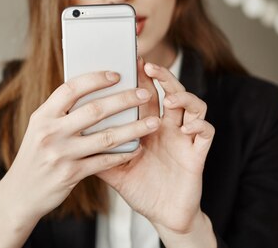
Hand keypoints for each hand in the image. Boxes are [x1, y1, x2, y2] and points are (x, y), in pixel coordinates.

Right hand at [0, 70, 160, 246]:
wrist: (20, 194)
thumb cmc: (37, 155)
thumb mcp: (41, 128)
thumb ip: (62, 112)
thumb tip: (96, 89)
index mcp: (42, 115)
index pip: (70, 89)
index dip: (95, 79)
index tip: (117, 74)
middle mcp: (50, 132)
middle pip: (93, 111)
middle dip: (123, 100)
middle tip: (144, 95)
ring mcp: (60, 154)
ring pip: (105, 137)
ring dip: (133, 128)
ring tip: (153, 122)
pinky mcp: (70, 175)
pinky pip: (104, 161)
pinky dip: (123, 154)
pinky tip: (138, 148)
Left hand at [96, 58, 214, 234]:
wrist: (163, 216)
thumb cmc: (141, 189)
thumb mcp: (115, 169)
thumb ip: (98, 152)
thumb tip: (71, 137)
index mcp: (149, 126)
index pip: (147, 94)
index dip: (142, 77)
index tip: (129, 61)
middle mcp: (169, 127)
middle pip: (171, 91)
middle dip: (162, 76)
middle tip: (148, 67)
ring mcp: (184, 138)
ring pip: (193, 105)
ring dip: (183, 96)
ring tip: (169, 99)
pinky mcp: (197, 153)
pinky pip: (206, 131)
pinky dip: (199, 124)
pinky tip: (186, 126)